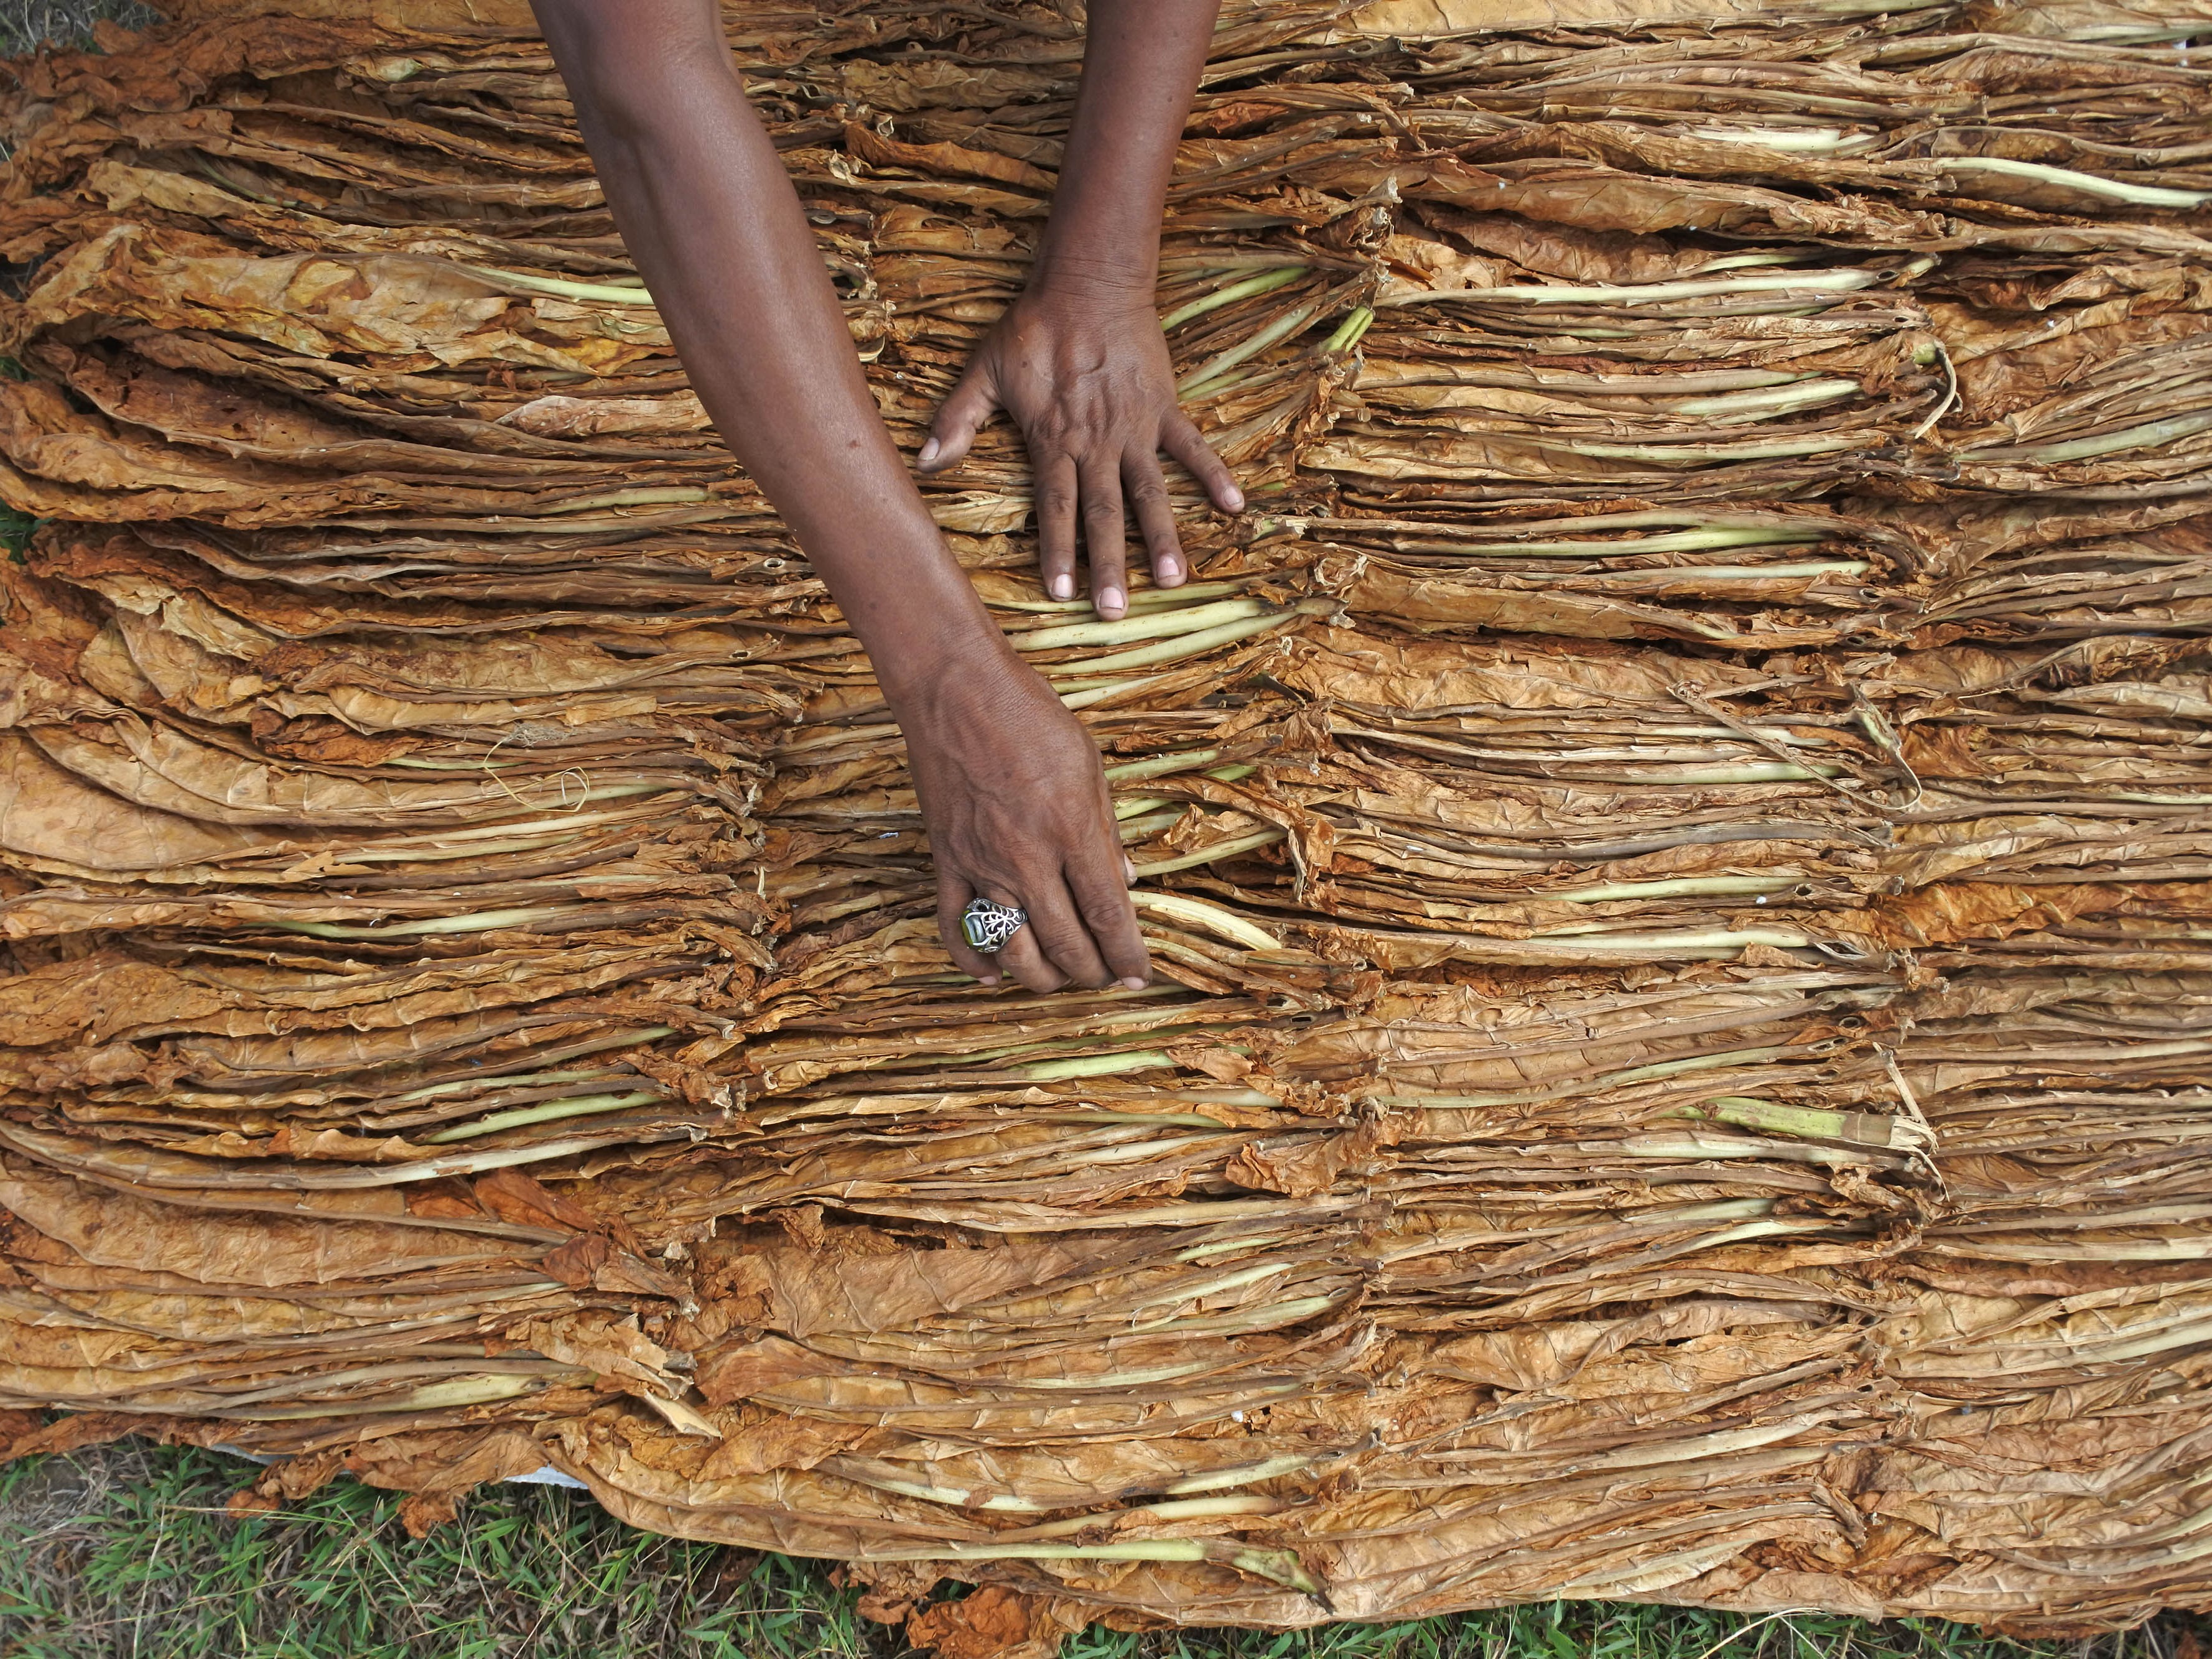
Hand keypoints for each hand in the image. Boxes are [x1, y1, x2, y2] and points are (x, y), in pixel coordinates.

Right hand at [898, 643, 1149, 992]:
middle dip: (1091, 971)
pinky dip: (973, 959)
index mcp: (1072, 831)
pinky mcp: (946, 859)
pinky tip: (992, 974)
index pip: (1107, 914)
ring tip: (1059, 977)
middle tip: (1105, 976)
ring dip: (1040, 977)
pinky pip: (956, 926)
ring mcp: (982, 863)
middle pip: (1065, 942)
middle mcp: (1027, 858)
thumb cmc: (1030, 716)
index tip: (1139, 975)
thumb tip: (1126, 880)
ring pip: (1013, 948)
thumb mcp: (1090, 766)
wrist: (956, 689)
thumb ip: (1107, 830)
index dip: (1127, 954)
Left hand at [917, 279, 1242, 620]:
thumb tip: (924, 463)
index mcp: (1054, 440)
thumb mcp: (985, 371)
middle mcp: (1096, 443)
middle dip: (1108, 565)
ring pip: (1149, 492)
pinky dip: (1214, 474)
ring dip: (1161, 537)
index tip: (1061, 593)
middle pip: (1104, 513)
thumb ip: (957, 419)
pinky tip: (1235, 507)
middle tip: (1115, 611)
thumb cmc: (1033, 328)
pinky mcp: (1163, 408)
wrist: (1088, 284)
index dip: (1058, 550)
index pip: (1056, 506)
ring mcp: (1133, 428)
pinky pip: (1192, 447)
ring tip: (1172, 580)